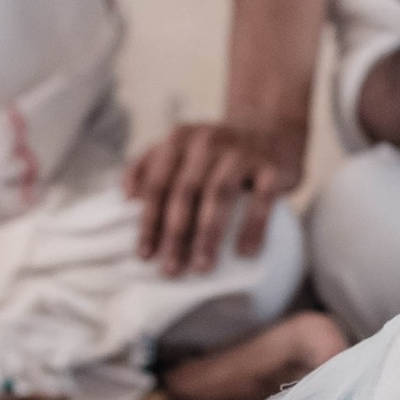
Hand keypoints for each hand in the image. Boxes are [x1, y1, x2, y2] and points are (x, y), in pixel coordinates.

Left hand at [126, 114, 306, 278]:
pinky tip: (245, 253)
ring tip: (202, 267)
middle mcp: (208, 140)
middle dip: (175, 235)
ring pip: (219, 195)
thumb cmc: (216, 152)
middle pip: (185, 192)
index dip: (149, 222)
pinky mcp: (273, 166)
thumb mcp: (181, 148)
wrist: (271, 130)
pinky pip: (262, 200)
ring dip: (208, 234)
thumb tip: (126, 196)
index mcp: (179, 138)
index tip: (145, 255)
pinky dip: (253, 227)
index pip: (157, 184)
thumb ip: (149, 165)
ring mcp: (242, 151)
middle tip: (171, 269)